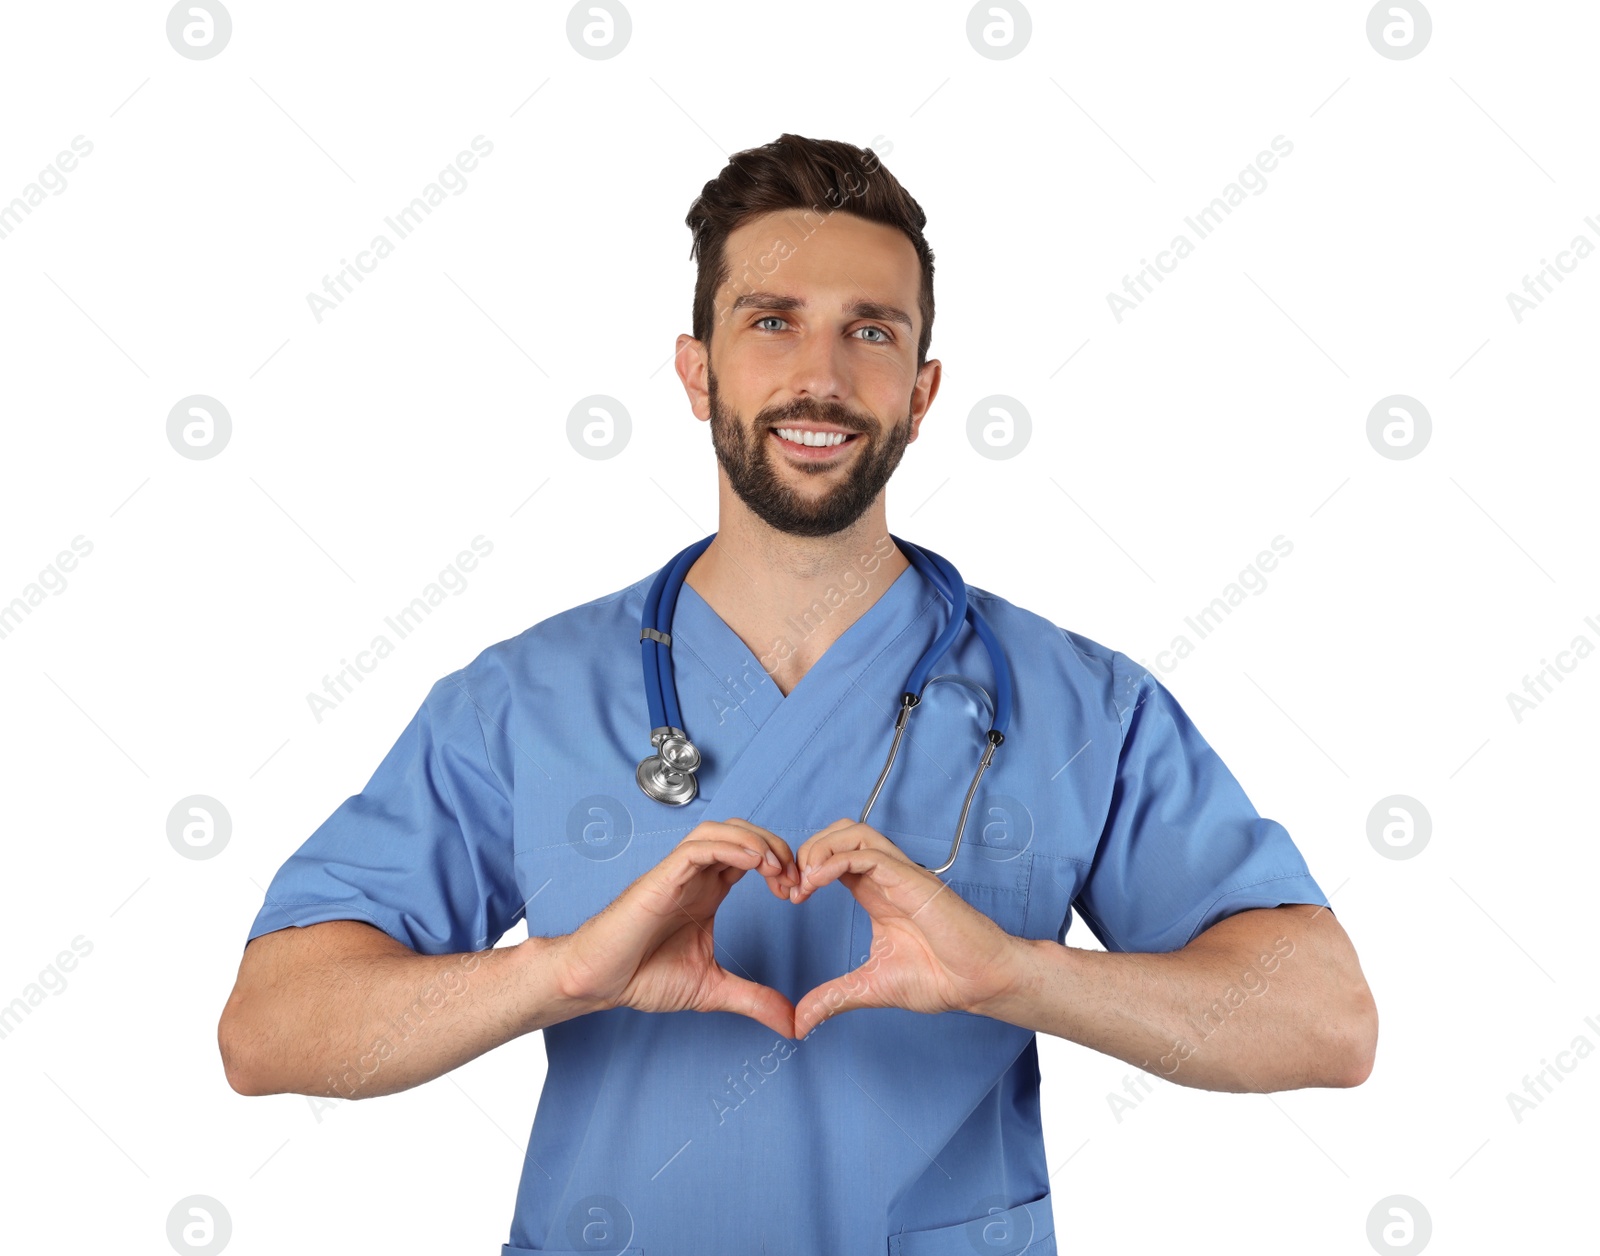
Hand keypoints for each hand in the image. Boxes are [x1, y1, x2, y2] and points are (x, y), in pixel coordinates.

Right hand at [558, 819, 801, 1038]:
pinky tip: (753, 862)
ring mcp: (678, 874)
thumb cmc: (642, 976)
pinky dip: (730, 847)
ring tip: (776, 869)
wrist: (598, 981)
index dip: (781, 865)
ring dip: (755, 841)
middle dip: (776, 847)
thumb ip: (754, 1000)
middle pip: (743, 834)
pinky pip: (698, 847)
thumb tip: (791, 1023)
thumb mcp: (713, 989)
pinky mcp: (662, 878)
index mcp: (709, 892)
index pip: (752, 856)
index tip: (798, 893)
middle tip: (794, 879)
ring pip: (721, 830)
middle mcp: (696, 876)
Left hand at [787, 819, 1024, 1038]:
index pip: (834, 855)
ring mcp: (900, 875)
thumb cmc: (939, 978)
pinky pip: (869, 854)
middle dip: (808, 849)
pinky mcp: (912, 881)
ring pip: (854, 832)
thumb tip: (798, 1024)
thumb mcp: (869, 988)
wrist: (979, 983)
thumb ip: (832, 998)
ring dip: (820, 849)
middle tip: (791, 886)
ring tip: (803, 881)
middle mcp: (886, 877)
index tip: (789, 897)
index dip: (805, 867)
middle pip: (841, 832)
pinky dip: (835, 860)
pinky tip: (816, 883)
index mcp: (876, 892)